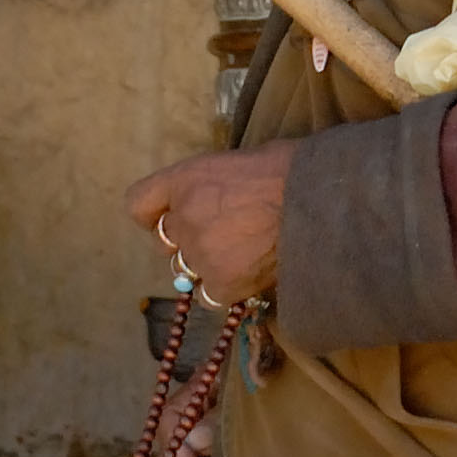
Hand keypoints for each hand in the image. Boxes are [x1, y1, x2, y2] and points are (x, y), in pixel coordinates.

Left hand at [128, 145, 295, 304]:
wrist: (319, 202)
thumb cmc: (288, 170)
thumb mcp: (237, 161)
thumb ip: (210, 183)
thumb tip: (211, 199)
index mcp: (184, 179)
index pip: (138, 204)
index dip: (154, 213)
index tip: (171, 216)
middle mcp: (184, 218)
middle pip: (164, 241)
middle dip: (186, 240)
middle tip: (221, 234)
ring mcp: (201, 254)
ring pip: (185, 270)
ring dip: (205, 265)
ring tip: (239, 255)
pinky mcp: (222, 284)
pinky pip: (208, 296)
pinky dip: (223, 289)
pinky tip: (246, 275)